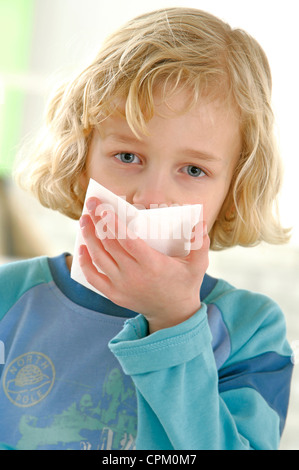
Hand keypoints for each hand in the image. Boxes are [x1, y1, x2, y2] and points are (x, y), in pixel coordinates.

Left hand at [78, 198, 209, 332]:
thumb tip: (201, 220)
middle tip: (90, 205)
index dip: (113, 223)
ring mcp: (122, 287)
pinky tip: (82, 247)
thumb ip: (200, 242)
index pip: (127, 240)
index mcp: (152, 265)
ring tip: (84, 221)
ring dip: (89, 238)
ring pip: (99, 259)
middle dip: (97, 223)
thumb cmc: (185, 284)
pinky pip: (94, 278)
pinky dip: (85, 262)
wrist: (174, 314)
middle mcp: (134, 276)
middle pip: (109, 245)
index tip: (103, 207)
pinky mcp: (114, 295)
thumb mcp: (198, 265)